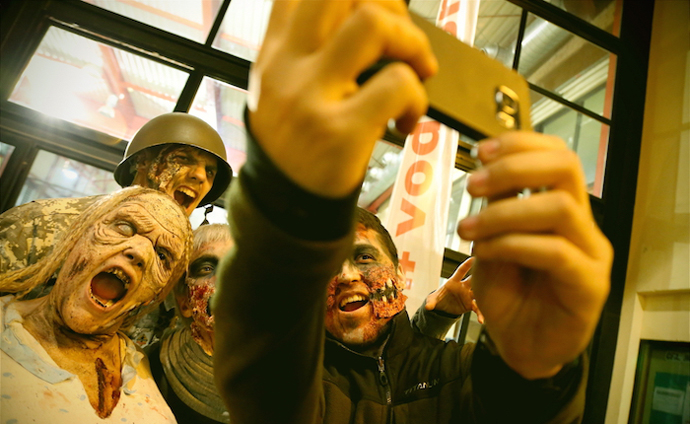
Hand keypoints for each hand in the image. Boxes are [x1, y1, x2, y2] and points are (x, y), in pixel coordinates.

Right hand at [247, 0, 436, 196]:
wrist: (286, 209)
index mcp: (275, 54)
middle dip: (389, 5)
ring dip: (411, 42)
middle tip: (404, 39)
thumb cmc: (297, 146)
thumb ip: (310, 53)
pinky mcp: (339, 134)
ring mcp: (310, 99)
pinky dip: (419, 98)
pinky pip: (398, 85)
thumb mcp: (283, 91)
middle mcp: (286, 68)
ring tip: (417, 71)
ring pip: (372, 25)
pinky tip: (408, 120)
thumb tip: (375, 16)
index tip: (382, 9)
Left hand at [425, 257, 483, 322]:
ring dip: (484, 295)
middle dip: (480, 276)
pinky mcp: (470, 304)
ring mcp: (468, 295)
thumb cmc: (438, 299)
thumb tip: (428, 307)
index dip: (467, 265)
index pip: (461, 271)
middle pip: (473, 280)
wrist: (442, 308)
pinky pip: (477, 308)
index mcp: (453, 282)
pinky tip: (481, 321)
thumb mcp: (432, 300)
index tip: (474, 258)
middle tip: (489, 272)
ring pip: (478, 293)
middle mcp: (463, 287)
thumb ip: (431, 302)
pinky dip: (480, 314)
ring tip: (490, 300)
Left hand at [457, 132, 611, 379]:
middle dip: (513, 167)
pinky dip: (512, 245)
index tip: (480, 151)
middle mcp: (583, 224)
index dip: (521, 144)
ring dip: (504, 213)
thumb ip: (496, 210)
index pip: (557, 155)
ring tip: (467, 230)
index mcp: (562, 206)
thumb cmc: (509, 293)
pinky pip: (555, 252)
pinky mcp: (590, 285)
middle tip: (473, 185)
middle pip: (566, 167)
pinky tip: (484, 253)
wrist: (521, 347)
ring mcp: (592, 254)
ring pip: (559, 207)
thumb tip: (487, 168)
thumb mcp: (491, 243)